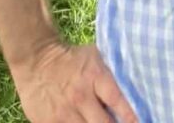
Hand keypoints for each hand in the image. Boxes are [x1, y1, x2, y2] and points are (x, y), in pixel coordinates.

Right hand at [12, 41, 137, 122]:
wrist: (35, 59)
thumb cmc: (71, 58)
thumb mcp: (95, 57)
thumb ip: (111, 74)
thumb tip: (132, 88)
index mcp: (95, 77)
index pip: (117, 101)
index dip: (130, 115)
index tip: (139, 122)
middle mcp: (80, 97)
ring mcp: (63, 112)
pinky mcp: (48, 122)